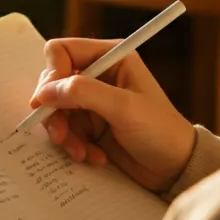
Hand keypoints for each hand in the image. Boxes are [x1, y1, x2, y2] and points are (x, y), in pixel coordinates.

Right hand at [30, 37, 195, 193]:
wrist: (175, 168)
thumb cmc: (160, 131)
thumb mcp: (123, 108)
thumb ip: (83, 93)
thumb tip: (44, 91)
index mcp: (110, 57)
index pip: (62, 51)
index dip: (51, 75)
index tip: (48, 101)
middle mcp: (99, 75)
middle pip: (53, 82)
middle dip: (54, 111)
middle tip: (60, 135)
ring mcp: (93, 101)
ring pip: (56, 110)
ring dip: (65, 134)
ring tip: (82, 152)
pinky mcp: (91, 125)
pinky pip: (66, 130)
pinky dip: (74, 145)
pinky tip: (94, 156)